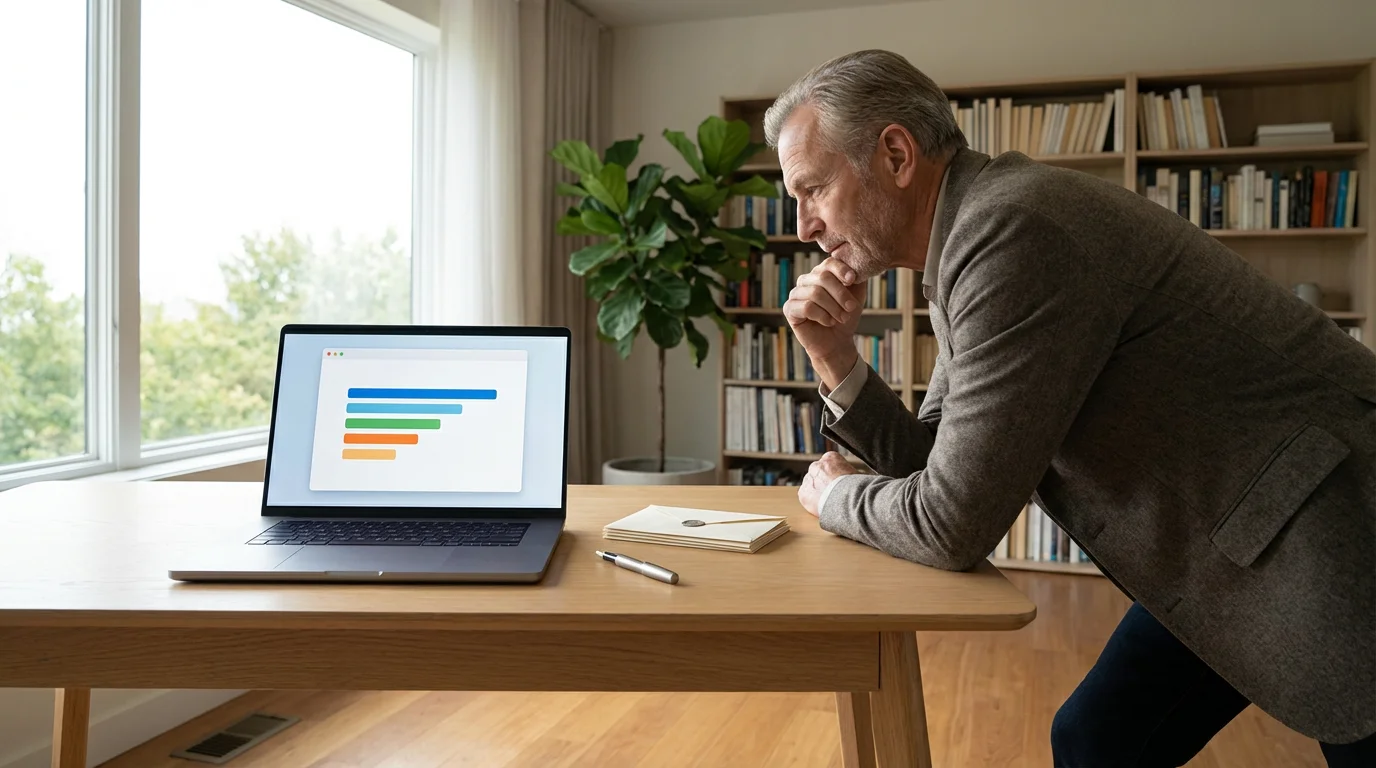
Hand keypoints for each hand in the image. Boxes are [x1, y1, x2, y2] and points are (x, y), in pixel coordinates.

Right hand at [783, 257, 865, 388]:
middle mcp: (806, 280)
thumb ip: (858, 277)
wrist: (837, 342)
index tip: (852, 280)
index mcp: (820, 273)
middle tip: (850, 308)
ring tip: (841, 318)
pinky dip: (822, 316)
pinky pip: (807, 307)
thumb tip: (860, 262)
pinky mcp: (789, 309)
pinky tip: (828, 322)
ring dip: (833, 308)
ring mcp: (796, 294)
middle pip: (822, 277)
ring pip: (815, 293)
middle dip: (840, 294)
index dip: (841, 270)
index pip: (828, 263)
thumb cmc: (845, 317)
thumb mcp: (857, 294)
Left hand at [798, 451, 858, 517]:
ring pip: (812, 485)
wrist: (847, 501)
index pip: (830, 464)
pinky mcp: (803, 494)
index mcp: (830, 457)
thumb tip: (858, 478)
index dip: (836, 474)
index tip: (840, 483)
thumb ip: (852, 474)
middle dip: (825, 482)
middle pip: (819, 473)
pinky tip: (823, 506)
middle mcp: (816, 465)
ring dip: (818, 492)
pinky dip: (813, 502)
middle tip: (834, 493)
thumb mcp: (859, 475)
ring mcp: (808, 479)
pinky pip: (806, 497)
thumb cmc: (857, 487)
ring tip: (829, 502)